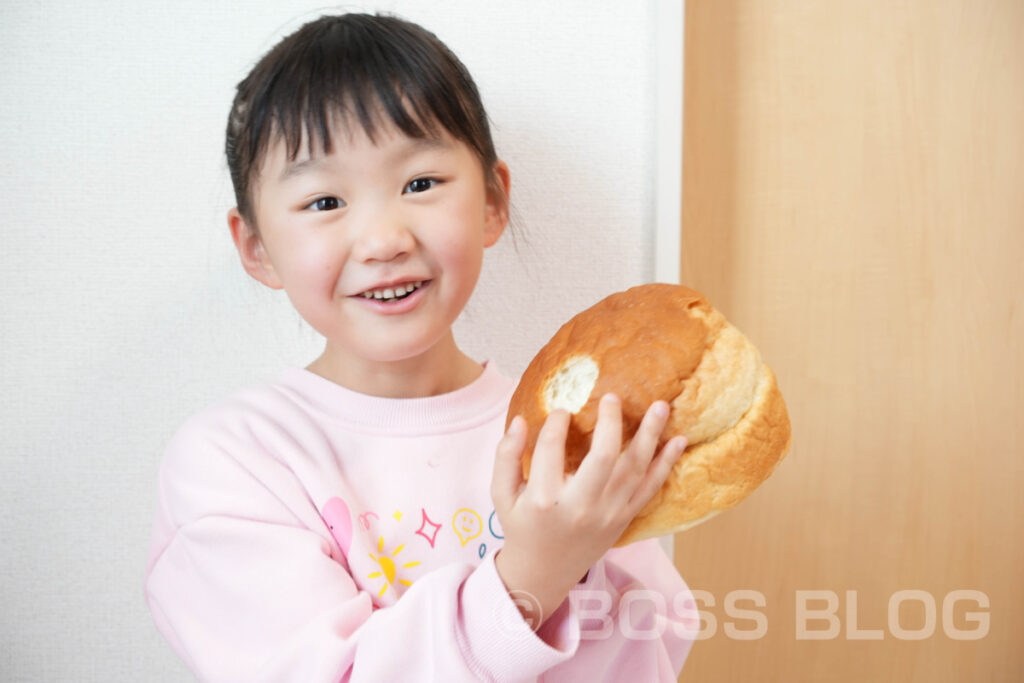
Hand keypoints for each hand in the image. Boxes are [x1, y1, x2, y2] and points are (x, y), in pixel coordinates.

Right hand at [491, 393, 687, 624]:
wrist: (545, 570)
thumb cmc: (522, 525)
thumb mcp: (501, 494)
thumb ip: (506, 456)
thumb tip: (520, 420)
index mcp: (544, 499)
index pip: (551, 449)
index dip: (556, 423)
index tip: (562, 409)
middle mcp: (580, 506)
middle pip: (602, 457)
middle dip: (611, 422)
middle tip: (612, 397)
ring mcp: (607, 514)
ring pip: (633, 469)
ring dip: (650, 435)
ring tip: (661, 406)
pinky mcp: (625, 519)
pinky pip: (650, 489)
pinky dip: (666, 464)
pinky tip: (678, 441)